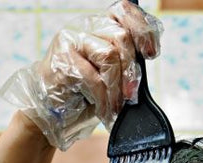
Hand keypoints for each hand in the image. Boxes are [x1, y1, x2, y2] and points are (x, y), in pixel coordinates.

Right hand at [0, 0, 162, 150]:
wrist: (51, 112)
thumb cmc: (82, 93)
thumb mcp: (108, 72)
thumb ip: (124, 60)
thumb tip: (146, 59)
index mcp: (98, 26)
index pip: (123, 11)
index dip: (142, 28)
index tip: (151, 53)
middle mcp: (84, 26)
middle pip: (121, 37)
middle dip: (131, 70)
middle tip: (131, 94)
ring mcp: (70, 39)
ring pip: (109, 55)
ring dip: (117, 87)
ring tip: (116, 106)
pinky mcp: (62, 59)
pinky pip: (93, 77)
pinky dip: (103, 98)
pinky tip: (104, 110)